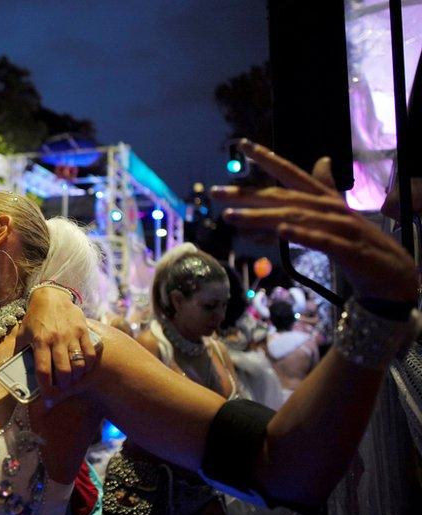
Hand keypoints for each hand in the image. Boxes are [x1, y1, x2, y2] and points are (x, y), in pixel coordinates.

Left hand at [19, 286, 101, 401]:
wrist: (51, 296)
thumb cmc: (35, 318)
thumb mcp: (22, 333)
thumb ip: (20, 352)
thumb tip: (18, 372)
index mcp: (39, 341)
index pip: (43, 370)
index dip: (46, 388)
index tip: (47, 396)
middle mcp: (56, 339)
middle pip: (64, 371)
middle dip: (63, 386)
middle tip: (62, 388)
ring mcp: (72, 335)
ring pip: (79, 365)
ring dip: (76, 378)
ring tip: (72, 380)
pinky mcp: (83, 331)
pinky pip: (90, 354)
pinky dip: (89, 366)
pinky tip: (84, 369)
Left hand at [212, 140, 416, 302]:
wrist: (394, 275)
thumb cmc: (360, 245)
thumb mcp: (337, 217)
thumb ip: (324, 190)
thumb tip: (320, 161)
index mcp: (325, 199)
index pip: (292, 173)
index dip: (267, 158)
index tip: (241, 145)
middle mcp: (331, 208)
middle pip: (283, 196)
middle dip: (247, 194)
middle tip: (215, 193)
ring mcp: (342, 227)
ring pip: (295, 217)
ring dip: (261, 217)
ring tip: (231, 217)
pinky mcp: (350, 250)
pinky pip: (322, 241)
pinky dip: (301, 234)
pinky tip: (281, 232)